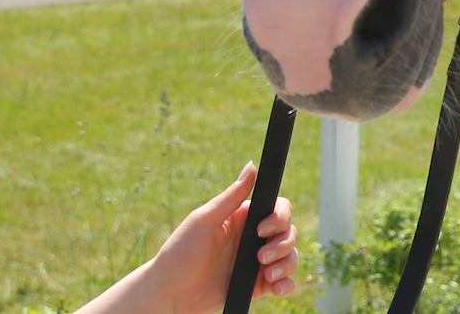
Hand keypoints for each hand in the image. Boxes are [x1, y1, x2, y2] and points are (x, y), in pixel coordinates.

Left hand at [105, 163, 298, 313]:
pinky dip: (287, 284)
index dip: (280, 216)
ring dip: (285, 264)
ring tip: (267, 275)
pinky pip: (284, 282)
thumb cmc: (180, 253)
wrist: (169, 294)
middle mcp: (253, 239)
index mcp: (243, 219)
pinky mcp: (256, 286)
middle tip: (260, 257)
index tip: (262, 229)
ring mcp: (257, 263)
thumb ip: (231, 195)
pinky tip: (277, 287)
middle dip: (282, 244)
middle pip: (289, 232)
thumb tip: (251, 165)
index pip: (278, 208)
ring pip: (290, 256)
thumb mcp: (204, 220)